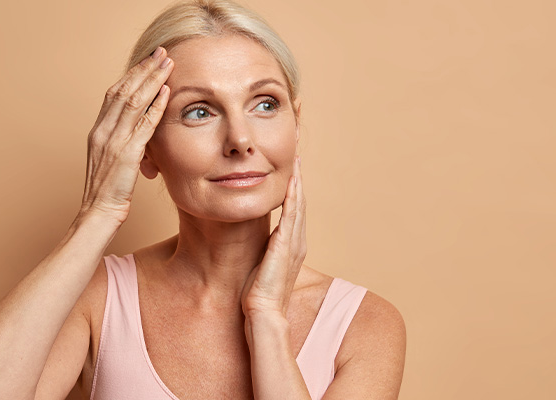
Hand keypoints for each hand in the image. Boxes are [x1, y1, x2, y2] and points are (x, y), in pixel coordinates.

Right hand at [79, 47, 173, 224]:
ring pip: (133, 101)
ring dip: (152, 80)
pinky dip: (155, 106)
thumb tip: (135, 130)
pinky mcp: (126, 154)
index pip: (114, 93)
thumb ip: (120, 142)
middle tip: (160, 52)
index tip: (147, 61)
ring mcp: (113, 141)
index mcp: (98, 131)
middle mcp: (102, 131)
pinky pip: (143, 125)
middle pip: (123, 90)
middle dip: (143, 69)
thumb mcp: (110, 161)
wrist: (97, 213)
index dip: (132, 74)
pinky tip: (166, 93)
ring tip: (167, 64)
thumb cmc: (106, 192)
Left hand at [240, 155, 306, 317]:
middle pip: (301, 201)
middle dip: (298, 177)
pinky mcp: (285, 246)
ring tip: (296, 160)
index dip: (294, 187)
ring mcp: (294, 243)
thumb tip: (254, 237)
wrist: (263, 312)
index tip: (291, 168)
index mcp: (292, 245)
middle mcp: (297, 241)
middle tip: (297, 153)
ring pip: (299, 205)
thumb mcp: (262, 263)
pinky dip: (292, 198)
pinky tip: (291, 182)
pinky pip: (291, 216)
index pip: (295, 209)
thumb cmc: (258, 292)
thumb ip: (264, 249)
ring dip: (298, 181)